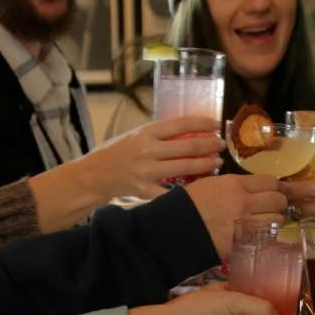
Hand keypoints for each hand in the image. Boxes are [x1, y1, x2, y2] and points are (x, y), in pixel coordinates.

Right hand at [78, 116, 227, 201]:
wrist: (92, 176)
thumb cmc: (114, 154)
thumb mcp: (134, 136)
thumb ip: (156, 135)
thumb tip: (185, 130)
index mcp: (145, 133)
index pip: (180, 124)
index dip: (202, 123)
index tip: (216, 124)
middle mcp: (147, 150)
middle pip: (187, 146)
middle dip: (209, 145)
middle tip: (223, 145)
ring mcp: (146, 170)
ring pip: (184, 167)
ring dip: (204, 165)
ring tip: (216, 162)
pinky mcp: (144, 190)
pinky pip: (171, 190)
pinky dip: (187, 189)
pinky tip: (200, 188)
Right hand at [183, 174, 289, 258]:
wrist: (170, 230)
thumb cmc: (184, 206)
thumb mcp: (207, 185)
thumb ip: (229, 186)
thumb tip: (246, 188)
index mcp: (233, 183)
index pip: (270, 181)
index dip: (276, 188)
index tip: (274, 192)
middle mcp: (243, 201)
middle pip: (278, 199)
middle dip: (279, 204)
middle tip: (272, 210)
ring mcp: (243, 222)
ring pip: (276, 220)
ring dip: (274, 222)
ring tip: (266, 224)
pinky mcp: (241, 241)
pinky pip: (263, 237)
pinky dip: (264, 236)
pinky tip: (257, 236)